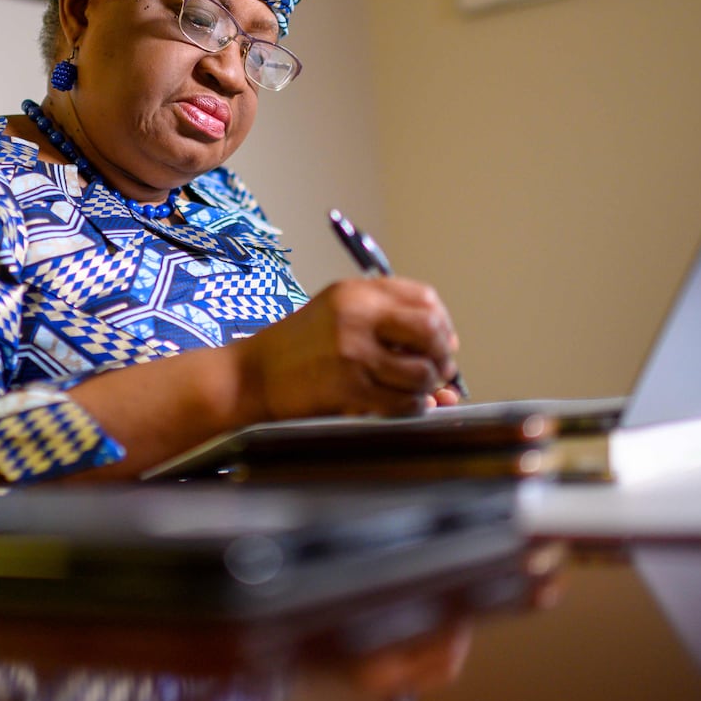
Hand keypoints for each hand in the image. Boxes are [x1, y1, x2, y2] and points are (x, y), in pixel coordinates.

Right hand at [237, 277, 460, 420]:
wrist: (251, 376)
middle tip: (438, 369)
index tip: (439, 341)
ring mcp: (353, 353)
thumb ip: (386, 319)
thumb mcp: (336, 311)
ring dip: (428, 385)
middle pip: (430, 329)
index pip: (424, 299)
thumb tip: (449, 345)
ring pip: (421, 371)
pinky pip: (402, 402)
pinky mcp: (349, 388)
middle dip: (442, 354)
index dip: (442, 322)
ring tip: (418, 389)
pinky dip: (412, 407)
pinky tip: (402, 404)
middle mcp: (357, 317)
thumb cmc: (296, 347)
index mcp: (356, 293)